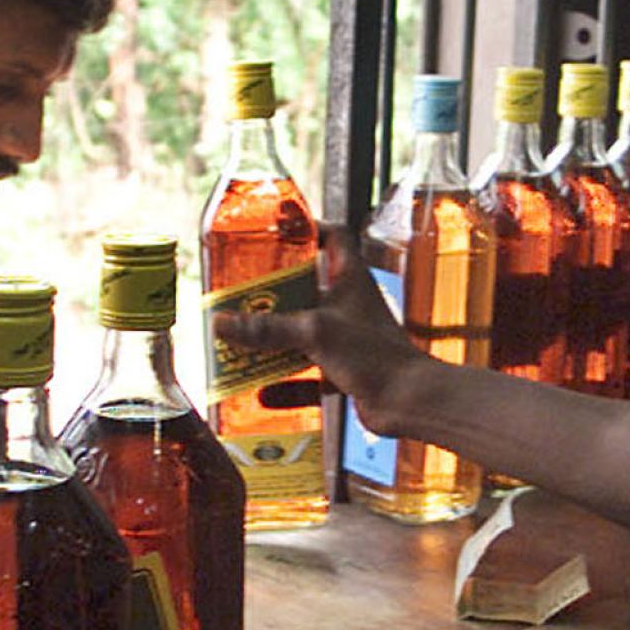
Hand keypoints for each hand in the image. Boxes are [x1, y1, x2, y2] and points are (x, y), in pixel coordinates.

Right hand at [209, 225, 429, 434]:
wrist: (408, 401)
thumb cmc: (375, 355)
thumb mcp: (314, 333)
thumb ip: (267, 329)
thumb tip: (221, 324)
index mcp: (350, 279)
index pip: (335, 237)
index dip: (309, 228)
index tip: (278, 232)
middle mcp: (349, 304)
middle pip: (307, 287)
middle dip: (275, 293)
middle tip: (242, 294)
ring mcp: (348, 338)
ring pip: (304, 334)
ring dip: (276, 341)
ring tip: (241, 342)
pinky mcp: (347, 371)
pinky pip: (310, 376)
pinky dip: (288, 385)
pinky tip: (262, 394)